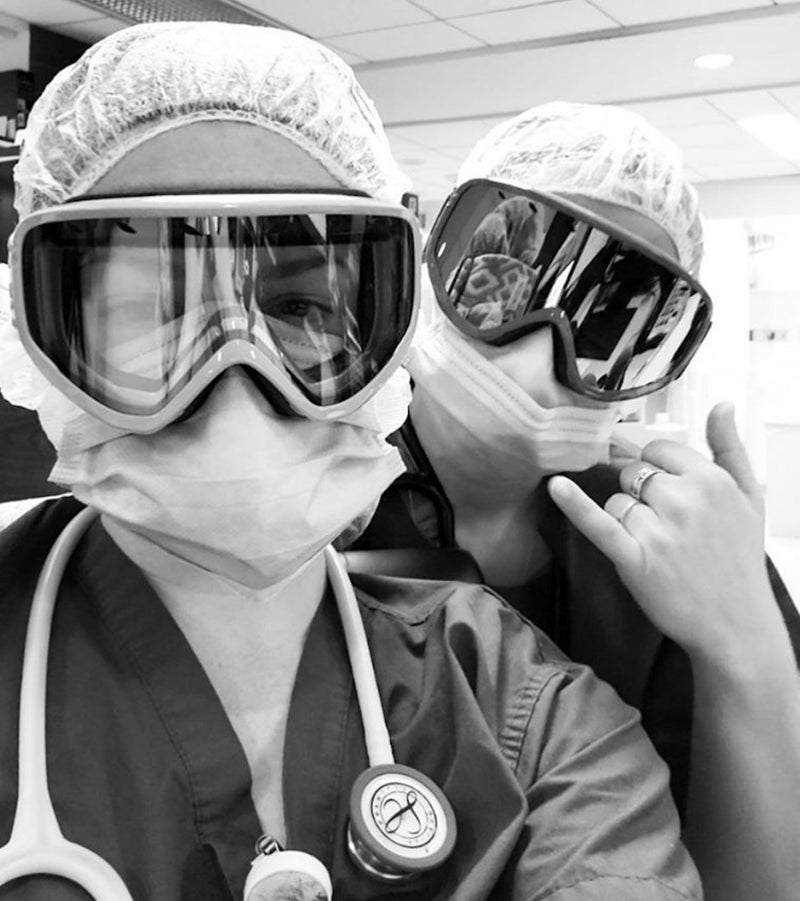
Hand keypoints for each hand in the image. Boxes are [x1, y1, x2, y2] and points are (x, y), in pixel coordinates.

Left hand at [548, 403, 778, 667]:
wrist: (735, 625)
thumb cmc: (739, 560)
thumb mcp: (750, 498)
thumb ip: (731, 448)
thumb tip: (721, 405)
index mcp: (711, 480)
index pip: (659, 450)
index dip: (657, 469)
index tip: (667, 491)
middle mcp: (684, 500)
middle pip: (633, 474)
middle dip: (641, 495)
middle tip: (669, 528)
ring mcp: (657, 529)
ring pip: (616, 501)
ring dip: (627, 520)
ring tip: (659, 548)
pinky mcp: (633, 557)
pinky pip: (597, 522)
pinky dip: (574, 504)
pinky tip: (556, 486)